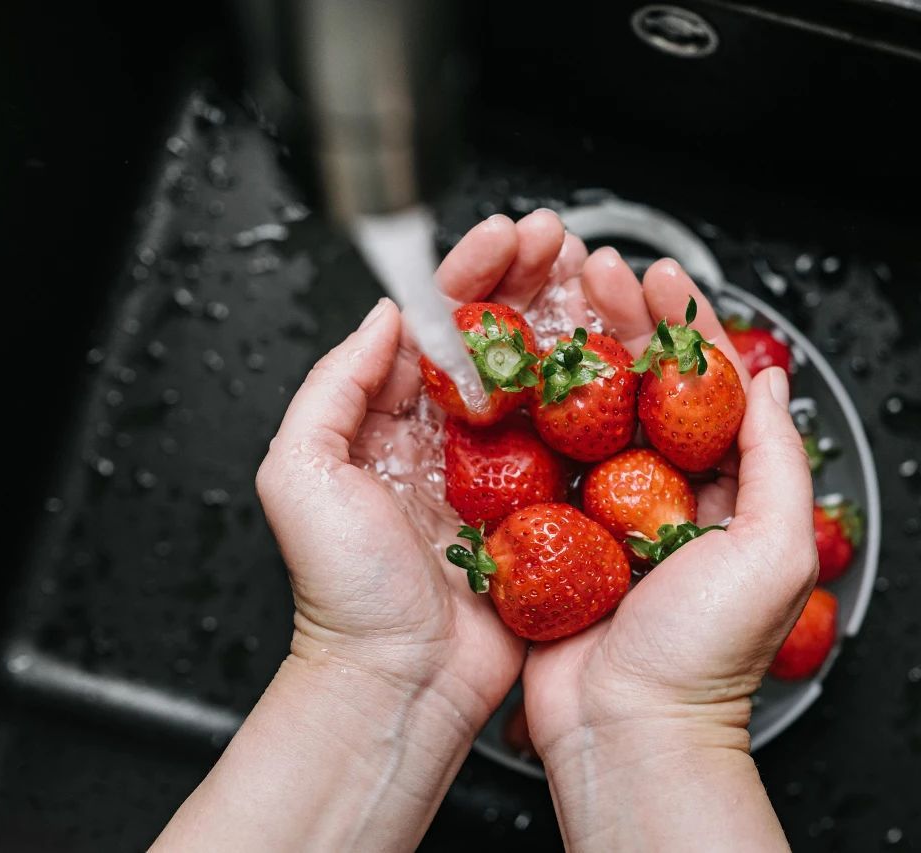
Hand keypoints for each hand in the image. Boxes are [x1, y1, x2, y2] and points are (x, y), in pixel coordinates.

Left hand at [158, 212, 586, 851]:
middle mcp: (454, 439)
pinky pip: (579, 443)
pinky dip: (603, 400)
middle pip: (500, 339)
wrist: (400, 679)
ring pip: (545, 379)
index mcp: (394, 422)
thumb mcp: (298, 474)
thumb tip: (386, 318)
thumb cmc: (344, 592)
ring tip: (598, 278)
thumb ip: (333, 386)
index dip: (472, 275)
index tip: (504, 236)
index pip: (437, 326)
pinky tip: (622, 364)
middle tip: (562, 241)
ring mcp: (506, 473)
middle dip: (531, 281)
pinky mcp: (548, 511)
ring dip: (574, 323)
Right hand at [520, 250, 817, 850]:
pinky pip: (532, 461)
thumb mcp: (774, 548)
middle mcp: (657, 492)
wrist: (626, 730)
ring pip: (580, 410)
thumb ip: (779, 458)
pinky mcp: (546, 534)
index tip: (659, 277)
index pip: (705, 386)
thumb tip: (772, 381)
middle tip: (594, 270)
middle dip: (617, 319)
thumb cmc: (706, 655)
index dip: (682, 324)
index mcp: (720, 490)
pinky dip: (519, 413)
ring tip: (547, 299)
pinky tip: (504, 371)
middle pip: (637, 383)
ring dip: (565, 351)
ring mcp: (597, 511)